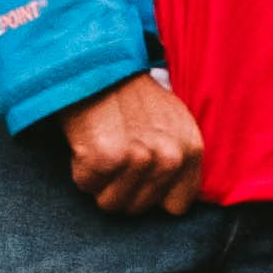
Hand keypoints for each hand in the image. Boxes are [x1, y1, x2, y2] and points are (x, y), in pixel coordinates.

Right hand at [57, 71, 211, 217]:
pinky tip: (88, 142)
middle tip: (116, 151)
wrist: (98, 64)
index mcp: (192, 150)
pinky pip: (87, 186)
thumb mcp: (173, 122)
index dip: (152, 194)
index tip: (139, 174)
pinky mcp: (107, 158)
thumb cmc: (131, 96)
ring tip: (104, 145)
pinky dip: (80, 169)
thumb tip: (173, 202)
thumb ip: (178, 159)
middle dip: (121, 188)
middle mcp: (171, 157)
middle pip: (138, 209)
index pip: (177, 206)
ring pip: (112, 203)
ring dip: (100, 181)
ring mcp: (140, 158)